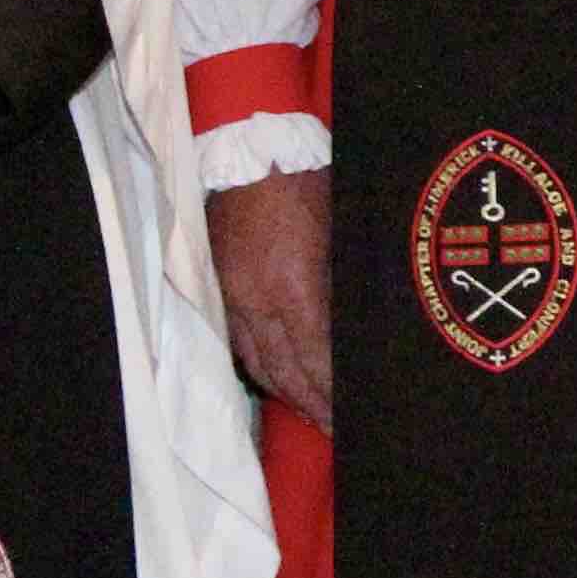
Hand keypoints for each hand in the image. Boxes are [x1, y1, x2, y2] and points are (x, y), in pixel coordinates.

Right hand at [209, 167, 330, 434]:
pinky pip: (239, 340)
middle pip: (284, 371)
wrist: (250, 148)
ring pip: (257, 362)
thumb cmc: (306, 182)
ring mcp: (233, 295)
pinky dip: (259, 367)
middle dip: (310, 404)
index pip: (315, 359)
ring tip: (309, 413)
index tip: (348, 415)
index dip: (331, 393)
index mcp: (293, 288)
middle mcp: (258, 301)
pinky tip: (275, 380)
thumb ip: (343, 288)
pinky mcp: (220, 285)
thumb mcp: (339, 233)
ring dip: (284, 392)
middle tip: (333, 430)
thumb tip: (356, 331)